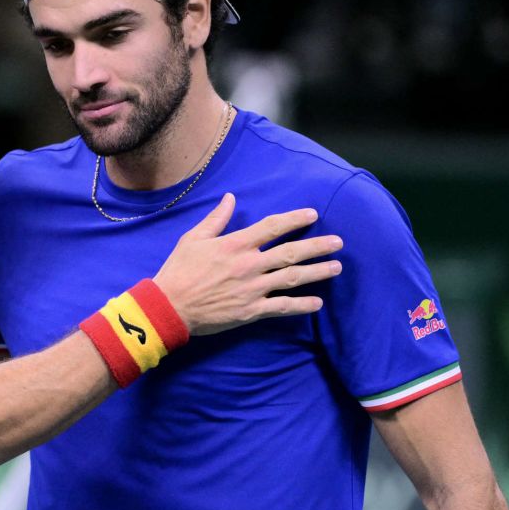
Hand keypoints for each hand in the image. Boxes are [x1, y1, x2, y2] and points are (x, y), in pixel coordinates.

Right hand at [153, 193, 342, 334]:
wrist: (169, 306)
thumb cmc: (179, 270)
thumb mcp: (193, 238)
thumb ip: (216, 219)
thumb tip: (231, 198)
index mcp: (235, 244)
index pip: (272, 227)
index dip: (294, 219)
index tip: (312, 215)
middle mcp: (248, 265)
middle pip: (290, 253)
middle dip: (317, 246)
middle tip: (338, 243)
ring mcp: (252, 289)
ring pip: (292, 278)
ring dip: (316, 272)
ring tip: (336, 267)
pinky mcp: (250, 311)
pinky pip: (281, 307)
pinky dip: (300, 305)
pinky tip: (317, 303)